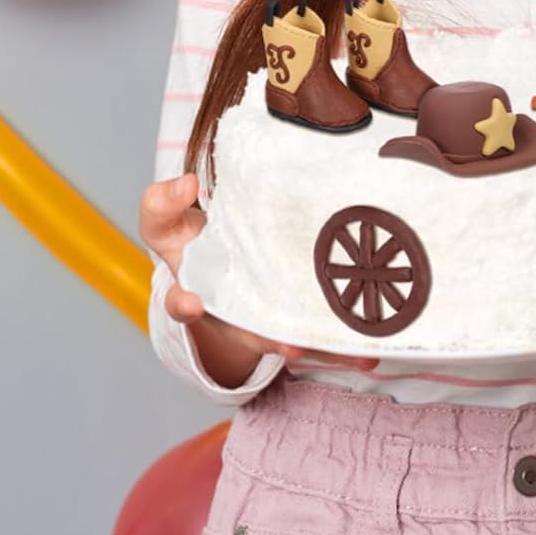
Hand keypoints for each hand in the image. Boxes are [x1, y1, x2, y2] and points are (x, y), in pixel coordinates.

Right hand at [139, 173, 379, 371]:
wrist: (225, 251)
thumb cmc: (192, 238)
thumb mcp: (167, 216)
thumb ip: (163, 200)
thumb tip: (186, 184)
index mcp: (195, 289)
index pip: (182, 302)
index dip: (185, 304)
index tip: (192, 303)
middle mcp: (232, 312)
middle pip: (249, 331)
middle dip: (270, 338)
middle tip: (289, 343)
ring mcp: (266, 317)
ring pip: (294, 336)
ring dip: (322, 344)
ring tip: (351, 350)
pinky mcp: (296, 315)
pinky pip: (320, 330)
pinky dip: (346, 342)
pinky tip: (372, 346)